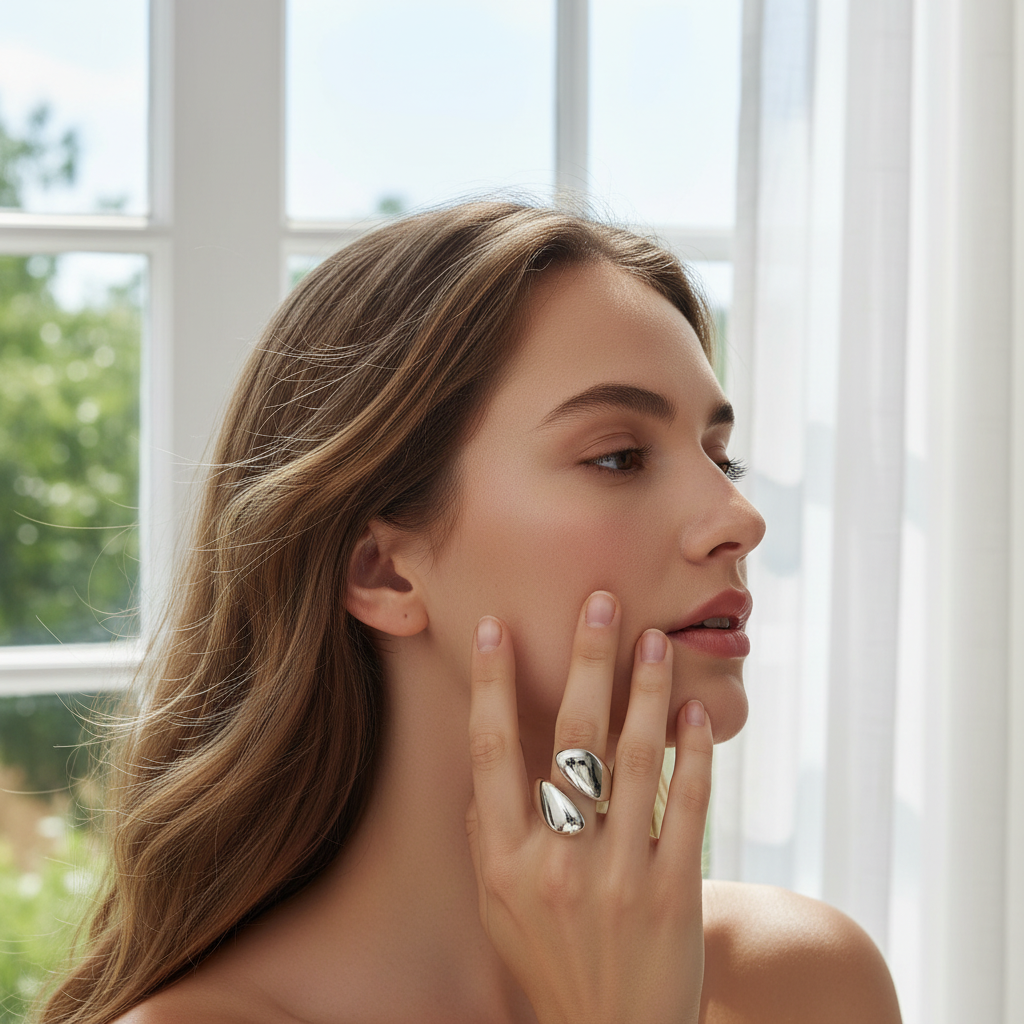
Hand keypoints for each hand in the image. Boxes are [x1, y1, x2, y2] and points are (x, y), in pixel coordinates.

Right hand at [465, 591, 712, 1023]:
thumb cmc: (550, 962)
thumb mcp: (498, 908)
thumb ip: (487, 834)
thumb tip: (483, 762)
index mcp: (504, 862)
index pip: (491, 754)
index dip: (492, 686)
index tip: (497, 627)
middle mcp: (555, 865)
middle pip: (570, 740)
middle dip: (586, 662)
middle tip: (601, 602)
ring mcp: (617, 879)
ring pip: (634, 761)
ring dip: (646, 692)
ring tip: (655, 640)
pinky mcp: (672, 895)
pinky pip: (686, 808)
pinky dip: (693, 754)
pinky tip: (694, 710)